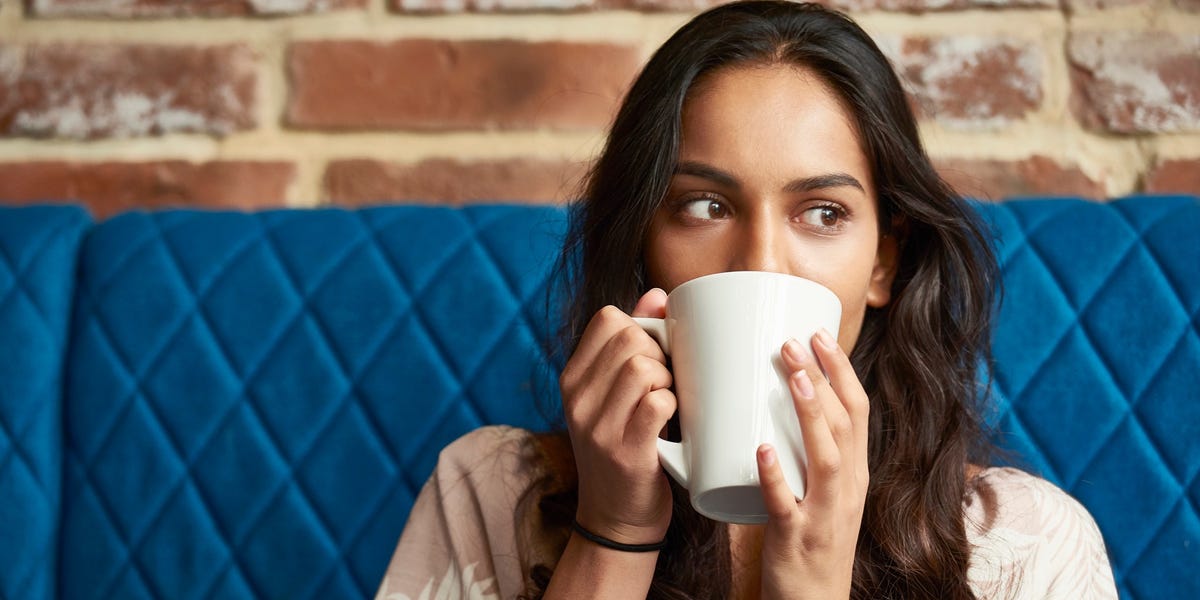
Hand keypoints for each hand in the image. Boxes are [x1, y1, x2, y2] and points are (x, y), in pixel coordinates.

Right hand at [559, 289, 675, 545]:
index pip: (608, 319)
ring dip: (669, 379)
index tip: (653, 355)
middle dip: (661, 353)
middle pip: (630, 339)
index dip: (641, 327)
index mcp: (572, 378)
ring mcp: (596, 426)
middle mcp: (577, 399)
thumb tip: (658, 293)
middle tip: (667, 383)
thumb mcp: (615, 395)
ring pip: (643, 367)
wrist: (616, 520)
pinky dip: (673, 405)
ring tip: (669, 401)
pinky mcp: (624, 452)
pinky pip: (657, 403)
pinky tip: (672, 420)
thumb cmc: (625, 448)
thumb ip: (632, 344)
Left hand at [757, 329, 868, 599]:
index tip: (818, 334)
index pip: (857, 412)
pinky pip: (786, 505)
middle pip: (845, 425)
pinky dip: (776, 476)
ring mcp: (825, 515)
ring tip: (790, 377)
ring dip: (810, 414)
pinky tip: (761, 450)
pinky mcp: (797, 539)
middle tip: (794, 340)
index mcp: (855, 473)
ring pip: (826, 458)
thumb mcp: (822, 490)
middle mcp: (848, 490)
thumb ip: (807, 450)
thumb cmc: (812, 539)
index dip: (841, 371)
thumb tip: (776, 398)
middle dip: (823, 378)